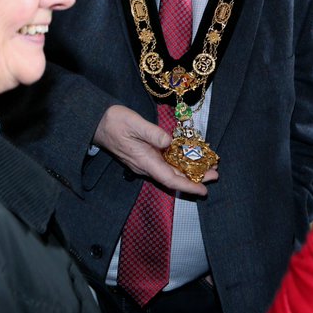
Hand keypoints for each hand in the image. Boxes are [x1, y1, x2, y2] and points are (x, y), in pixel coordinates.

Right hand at [93, 105, 218, 194]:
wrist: (97, 123)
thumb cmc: (115, 122)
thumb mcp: (134, 123)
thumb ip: (153, 133)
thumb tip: (169, 142)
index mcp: (145, 161)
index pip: (170, 179)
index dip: (188, 186)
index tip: (204, 190)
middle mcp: (146, 166)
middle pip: (174, 177)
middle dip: (195, 179)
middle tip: (215, 174)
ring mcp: (145, 162)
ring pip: (171, 171)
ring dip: (189, 171)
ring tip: (208, 168)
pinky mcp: (145, 156)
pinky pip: (165, 164)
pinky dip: (179, 163)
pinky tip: (189, 159)